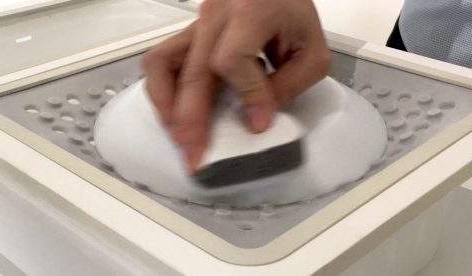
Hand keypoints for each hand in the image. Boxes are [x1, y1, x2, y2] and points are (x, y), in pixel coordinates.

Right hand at [142, 0, 330, 172]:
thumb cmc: (292, 12)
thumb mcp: (311, 50)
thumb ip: (290, 84)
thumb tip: (256, 119)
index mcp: (251, 11)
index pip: (233, 59)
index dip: (245, 94)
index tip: (258, 120)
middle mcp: (217, 14)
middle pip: (194, 71)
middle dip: (192, 120)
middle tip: (195, 156)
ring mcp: (197, 23)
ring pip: (162, 63)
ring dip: (167, 106)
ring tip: (178, 137)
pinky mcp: (188, 34)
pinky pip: (160, 61)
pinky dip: (162, 91)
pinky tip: (173, 114)